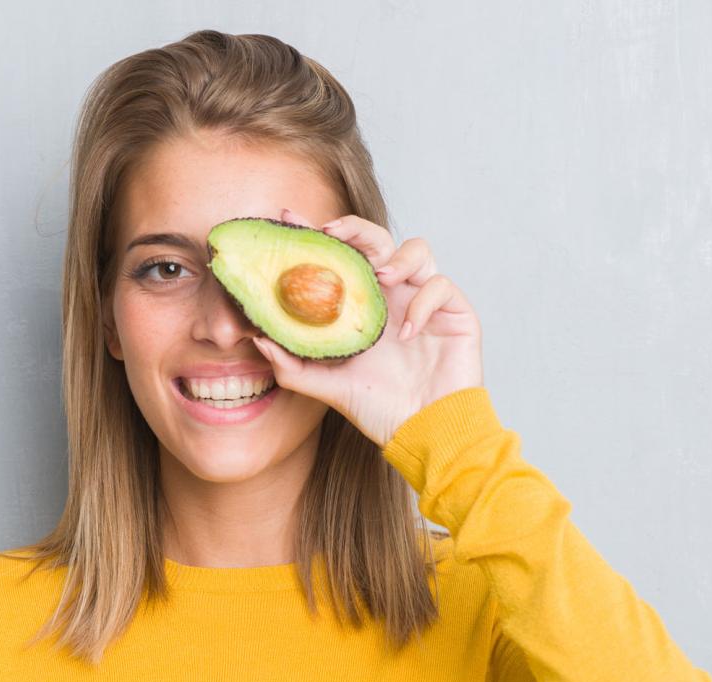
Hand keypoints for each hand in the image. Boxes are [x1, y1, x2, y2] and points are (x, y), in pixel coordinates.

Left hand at [251, 208, 483, 447]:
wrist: (424, 433)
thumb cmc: (378, 409)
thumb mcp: (324, 386)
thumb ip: (290, 365)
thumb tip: (256, 340)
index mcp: (363, 305)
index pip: (340, 257)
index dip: (318, 234)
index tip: (289, 219)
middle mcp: (392, 296)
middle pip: (377, 240)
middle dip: (355, 228)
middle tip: (333, 234)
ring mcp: (424, 302)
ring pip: (417, 250)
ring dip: (397, 257)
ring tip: (381, 278)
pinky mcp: (455, 314)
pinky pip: (440, 286)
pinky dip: (422, 302)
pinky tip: (406, 331)